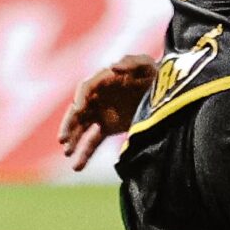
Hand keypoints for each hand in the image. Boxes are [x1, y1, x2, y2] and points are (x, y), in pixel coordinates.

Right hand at [59, 53, 158, 169]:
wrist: (166, 91)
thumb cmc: (154, 73)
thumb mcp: (147, 64)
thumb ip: (131, 62)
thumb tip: (113, 66)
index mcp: (102, 80)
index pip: (85, 88)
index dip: (80, 98)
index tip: (77, 110)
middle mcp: (97, 97)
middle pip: (78, 111)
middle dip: (69, 125)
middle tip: (63, 140)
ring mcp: (101, 113)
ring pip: (81, 128)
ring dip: (73, 141)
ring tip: (68, 153)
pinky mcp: (108, 127)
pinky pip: (92, 141)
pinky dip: (84, 154)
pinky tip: (76, 166)